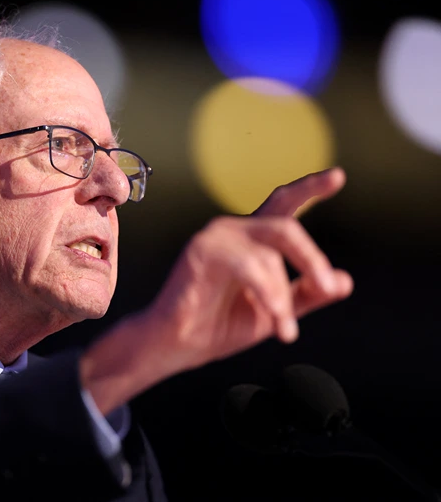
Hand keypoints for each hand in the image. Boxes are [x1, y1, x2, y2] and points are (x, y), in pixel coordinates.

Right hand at [148, 166, 352, 369]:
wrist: (179, 346)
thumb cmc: (218, 326)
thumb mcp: (274, 311)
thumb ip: (306, 295)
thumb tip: (344, 282)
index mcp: (251, 240)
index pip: (283, 204)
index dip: (310, 188)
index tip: (338, 176)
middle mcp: (233, 231)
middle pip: (286, 227)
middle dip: (312, 259)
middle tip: (327, 287)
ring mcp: (215, 237)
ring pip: (270, 253)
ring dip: (282, 295)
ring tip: (286, 330)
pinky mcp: (201, 250)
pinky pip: (249, 266)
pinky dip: (267, 293)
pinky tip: (273, 315)